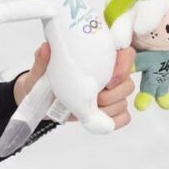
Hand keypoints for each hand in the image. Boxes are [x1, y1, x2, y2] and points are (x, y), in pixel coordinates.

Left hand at [13, 43, 136, 128]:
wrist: (40, 101)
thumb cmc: (43, 80)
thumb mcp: (40, 70)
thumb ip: (43, 60)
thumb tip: (45, 47)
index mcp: (98, 58)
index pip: (125, 54)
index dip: (124, 66)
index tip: (109, 80)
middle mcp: (108, 74)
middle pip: (128, 83)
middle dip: (113, 95)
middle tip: (95, 98)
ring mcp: (111, 94)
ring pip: (124, 101)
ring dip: (108, 109)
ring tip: (90, 109)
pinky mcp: (109, 111)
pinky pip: (124, 117)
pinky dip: (113, 121)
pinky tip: (99, 119)